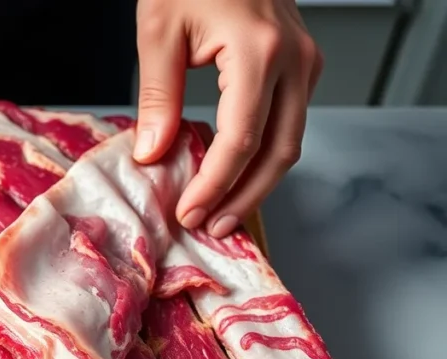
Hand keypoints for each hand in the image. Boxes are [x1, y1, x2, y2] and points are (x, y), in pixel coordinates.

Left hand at [132, 0, 321, 236]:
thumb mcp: (159, 30)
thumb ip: (158, 95)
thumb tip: (153, 155)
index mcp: (259, 51)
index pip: (242, 139)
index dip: (216, 184)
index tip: (190, 213)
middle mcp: (294, 60)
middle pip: (279, 152)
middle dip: (244, 198)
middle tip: (211, 228)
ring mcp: (305, 63)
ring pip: (290, 143)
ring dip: (257, 185)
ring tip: (223, 214)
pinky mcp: (302, 66)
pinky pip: (288, 124)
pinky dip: (262, 157)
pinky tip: (233, 177)